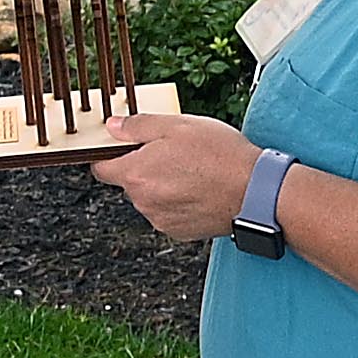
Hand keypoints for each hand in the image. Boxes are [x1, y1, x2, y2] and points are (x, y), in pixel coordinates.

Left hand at [92, 106, 264, 240]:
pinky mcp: (180, 232)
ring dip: (163, 186)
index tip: (124, 148)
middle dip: (144, 168)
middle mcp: (143, 201)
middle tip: (173, 153)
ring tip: (193, 171)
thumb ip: (138, 126)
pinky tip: (199, 189)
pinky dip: (179, 203)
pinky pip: (169, 213)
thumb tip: (113, 127)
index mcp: (136, 174)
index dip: (111, 155)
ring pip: (151, 199)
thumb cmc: (221, 156)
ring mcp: (161, 219)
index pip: (101, 168)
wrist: (256, 192)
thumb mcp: (177, 126)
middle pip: (130, 183)